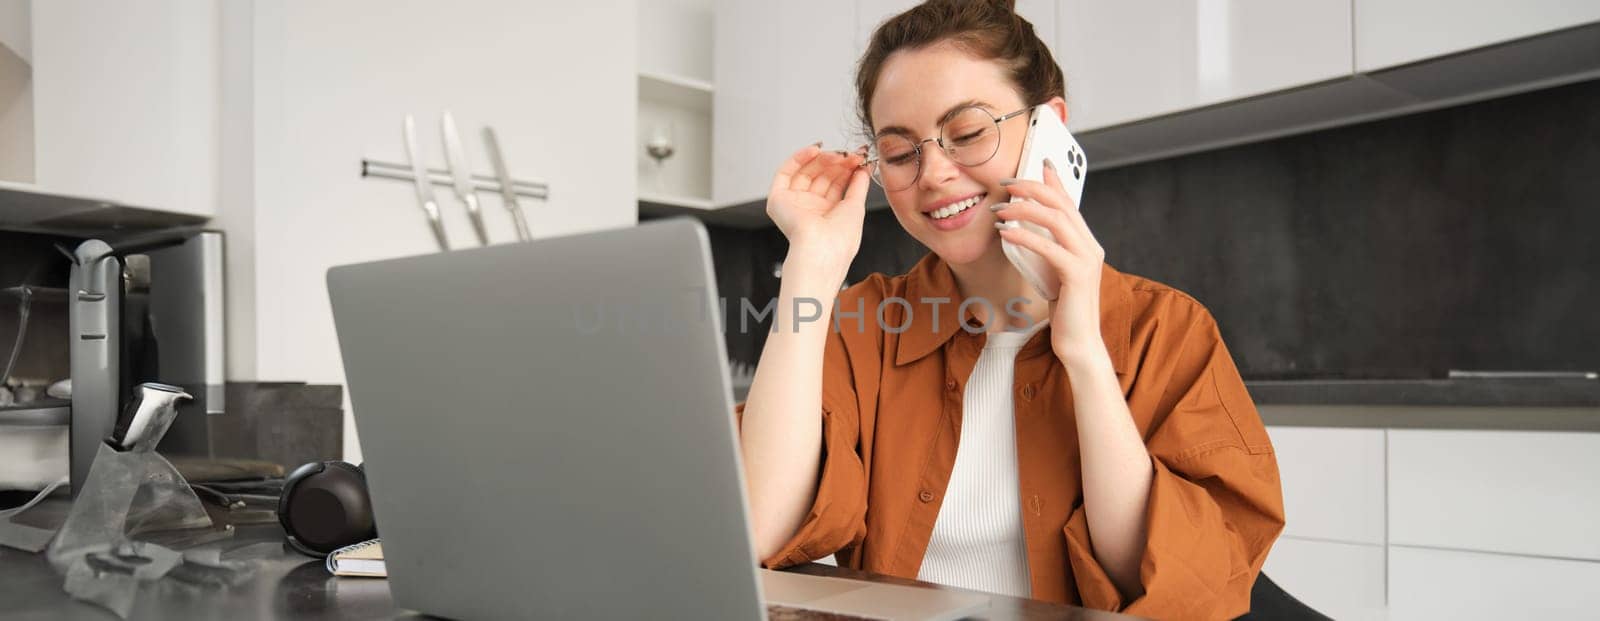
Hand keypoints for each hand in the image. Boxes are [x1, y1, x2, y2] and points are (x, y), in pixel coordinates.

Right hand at [766, 144, 870, 277]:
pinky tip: (815, 150)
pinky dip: (799, 158)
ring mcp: (794, 204)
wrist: (822, 249)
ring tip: (838, 154)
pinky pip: (785, 173)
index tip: (860, 156)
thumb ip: (859, 184)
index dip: (847, 168)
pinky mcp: (778, 200)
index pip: (836, 184)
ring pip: (805, 172)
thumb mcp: (856, 206)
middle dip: (837, 162)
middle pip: (821, 176)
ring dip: (822, 159)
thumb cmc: (841, 238)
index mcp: (828, 214)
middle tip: (850, 154)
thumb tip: (864, 167)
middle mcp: (810, 209)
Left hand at [993, 158, 1108, 364]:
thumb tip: (1025, 228)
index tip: (1035, 163)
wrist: (1080, 344)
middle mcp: (1091, 246)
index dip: (1053, 180)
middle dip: (1032, 188)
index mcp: (1086, 243)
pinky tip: (1006, 234)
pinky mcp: (1077, 274)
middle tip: (1006, 184)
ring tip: (999, 210)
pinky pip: (1048, 247)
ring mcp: (1087, 259)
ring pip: (1055, 219)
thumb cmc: (1064, 311)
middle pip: (1061, 203)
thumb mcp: (1053, 273)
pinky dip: (1025, 236)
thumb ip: (1047, 249)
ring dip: (1024, 209)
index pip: (1069, 202)